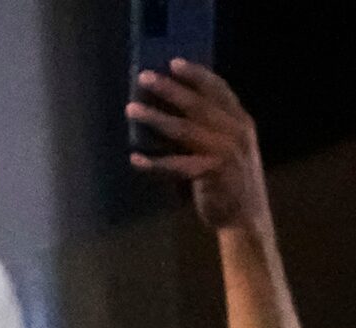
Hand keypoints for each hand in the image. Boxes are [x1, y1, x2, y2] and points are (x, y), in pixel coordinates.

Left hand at [131, 60, 267, 231]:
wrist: (245, 215)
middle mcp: (235, 132)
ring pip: (183, 130)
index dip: (196, 74)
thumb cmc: (229, 180)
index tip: (174, 62)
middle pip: (197, 104)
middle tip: (145, 77)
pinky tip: (134, 159)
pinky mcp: (211, 173)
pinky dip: (154, 163)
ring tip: (131, 108)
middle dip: (169, 89)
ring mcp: (224, 151)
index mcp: (240, 122)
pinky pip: (176, 165)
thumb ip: (206, 129)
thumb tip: (169, 111)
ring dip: (154, 118)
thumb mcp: (226, 147)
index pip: (218, 90)